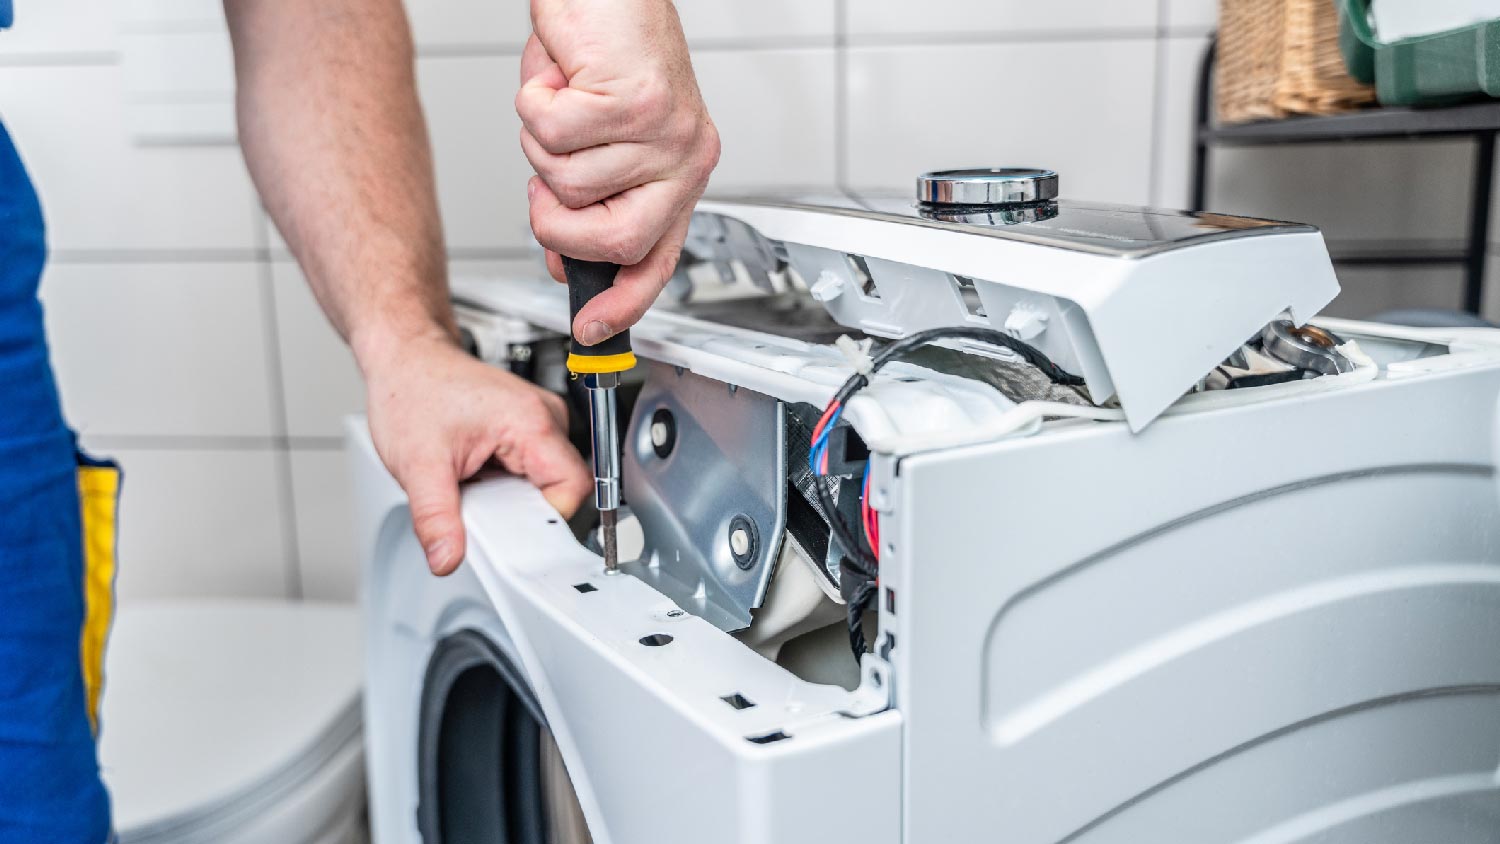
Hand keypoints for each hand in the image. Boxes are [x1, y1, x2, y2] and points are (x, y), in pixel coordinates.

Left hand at [363, 333, 591, 574]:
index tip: (511, 534)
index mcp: (530, 421)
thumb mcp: (418, 464)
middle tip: (480, 509)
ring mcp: (539, 419)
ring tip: (474, 486)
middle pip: (561, 488)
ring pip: (547, 482)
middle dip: (522, 512)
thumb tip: (446, 558)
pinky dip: (506, 484)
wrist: (404, 358)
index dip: (544, 520)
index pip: (572, 490)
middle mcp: (544, 416)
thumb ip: (435, 518)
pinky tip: (478, 475)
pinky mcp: (527, 426)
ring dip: (512, 498)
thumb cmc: (412, 389)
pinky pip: (532, 471)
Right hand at [518, 0, 719, 346]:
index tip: (592, 329)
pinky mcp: (636, 100)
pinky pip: (553, 134)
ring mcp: (665, 132)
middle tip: (541, 191)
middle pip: (615, 241)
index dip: (623, 301)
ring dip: (541, 144)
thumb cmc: (600, 53)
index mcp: (680, 173)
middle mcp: (684, 157)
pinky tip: (560, 77)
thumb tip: (565, 262)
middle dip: (557, 225)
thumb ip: (590, 202)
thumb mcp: (597, 143)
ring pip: (570, 183)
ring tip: (563, 103)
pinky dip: (535, 103)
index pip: (657, 259)